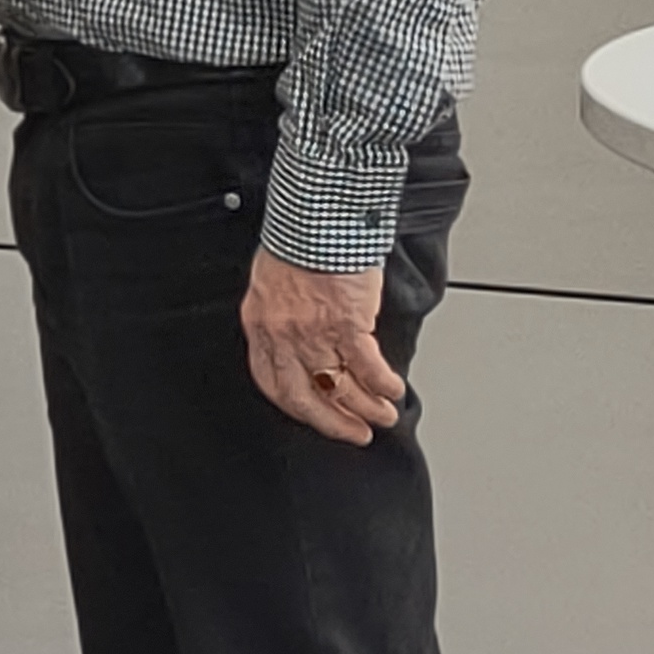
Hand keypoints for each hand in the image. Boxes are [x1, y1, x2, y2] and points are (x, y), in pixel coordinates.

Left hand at [242, 249, 405, 444]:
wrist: (316, 219)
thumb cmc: (298, 243)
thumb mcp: (274, 284)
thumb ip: (283, 318)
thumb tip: (302, 343)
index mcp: (260, 324)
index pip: (270, 381)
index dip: (294, 406)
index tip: (313, 416)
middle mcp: (282, 335)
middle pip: (302, 397)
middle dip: (331, 422)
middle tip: (353, 433)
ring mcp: (314, 333)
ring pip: (339, 388)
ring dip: (365, 408)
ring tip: (383, 416)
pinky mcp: (347, 324)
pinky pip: (367, 368)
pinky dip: (383, 385)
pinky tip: (393, 391)